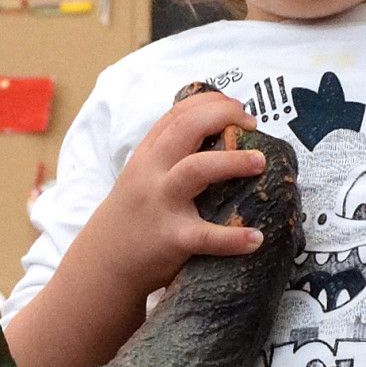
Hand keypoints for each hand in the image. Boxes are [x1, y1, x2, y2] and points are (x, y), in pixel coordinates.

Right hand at [73, 90, 269, 298]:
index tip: (239, 107)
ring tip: (260, 162)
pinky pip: (206, 236)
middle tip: (254, 125)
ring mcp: (162, 204)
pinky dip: (233, 237)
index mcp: (148, 155)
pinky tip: (256, 237)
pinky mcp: (173, 239)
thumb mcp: (143, 175)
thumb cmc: (135, 214)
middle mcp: (153, 173)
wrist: (105, 262)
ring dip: (232, 162)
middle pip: (186, 130)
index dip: (212, 103)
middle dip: (222, 117)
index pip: (178, 115)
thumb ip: (170, 153)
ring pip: (196, 170)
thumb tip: (219, 132)